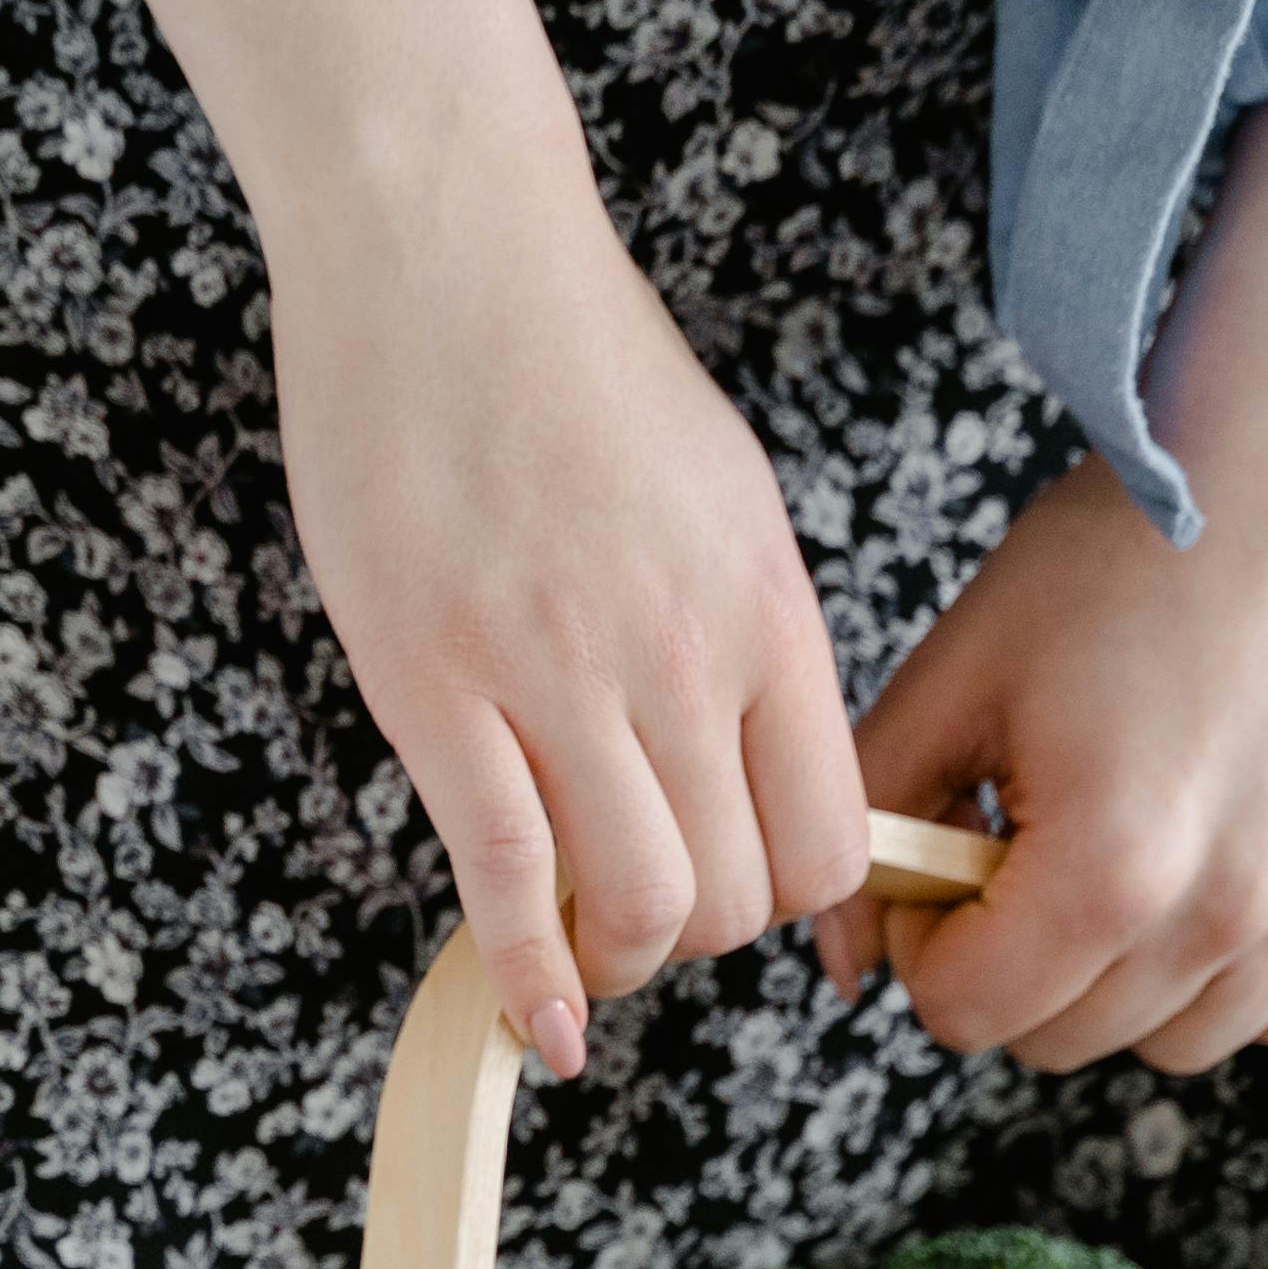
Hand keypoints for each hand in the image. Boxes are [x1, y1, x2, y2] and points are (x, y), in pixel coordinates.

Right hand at [85, 0, 863, 1076]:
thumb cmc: (571, 359)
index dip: (798, 904)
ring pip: (639, 907)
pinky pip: (504, 876)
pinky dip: (525, 976)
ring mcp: (556, 675)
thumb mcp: (717, 494)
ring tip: (587, 942)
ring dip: (619, 958)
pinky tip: (530, 1021)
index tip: (750, 900)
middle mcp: (682, 655)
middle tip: (650, 916)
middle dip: (701, 939)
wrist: (445, 247)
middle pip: (742, 895)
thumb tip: (746, 757)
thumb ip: (740, 634)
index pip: (832, 835)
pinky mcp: (435, 684)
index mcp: (764, 608)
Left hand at [811, 50, 1267, 1072]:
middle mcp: (1231, 908)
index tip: (953, 856)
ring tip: (1125, 845)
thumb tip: (847, 958)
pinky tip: (1211, 863)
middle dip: (1018, 959)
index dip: (930, 941)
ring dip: (1126, 977)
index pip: (964, 1014)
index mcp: (1108, 864)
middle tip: (1029, 839)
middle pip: (1064, 1040)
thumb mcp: (961, 671)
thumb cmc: (1121, 548)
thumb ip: (875, 820)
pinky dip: (1235, 970)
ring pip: (1176, 1042)